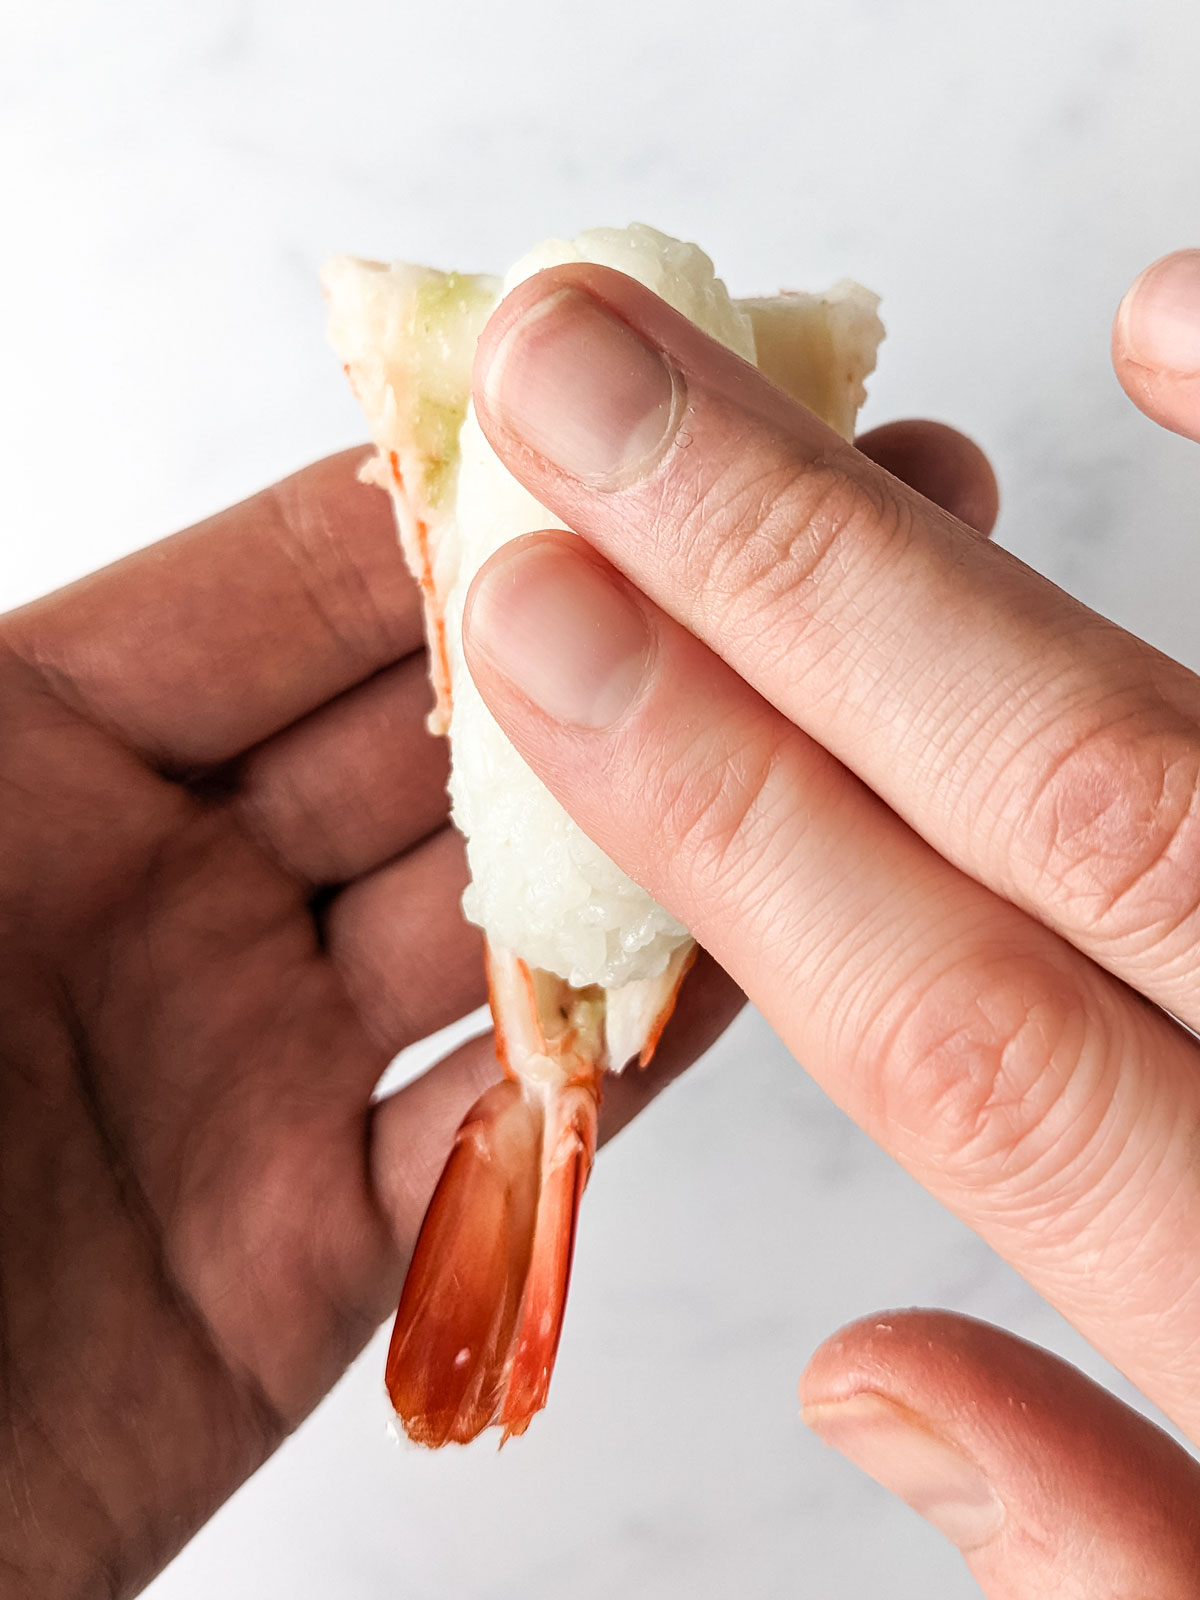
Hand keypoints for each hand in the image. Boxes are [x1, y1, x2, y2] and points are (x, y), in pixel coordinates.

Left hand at [0, 455, 738, 1595]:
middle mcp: (161, 898)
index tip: (612, 426)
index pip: (280, 592)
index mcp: (27, 762)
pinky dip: (611, 1062)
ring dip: (638, 841)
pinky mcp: (303, 1254)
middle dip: (597, 647)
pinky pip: (492, 1137)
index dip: (446, 510)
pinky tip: (735, 965)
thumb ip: (33, 685)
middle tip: (764, 561)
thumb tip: (280, 513)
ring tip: (805, 735)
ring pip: (492, 929)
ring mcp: (247, 1070)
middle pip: (424, 743)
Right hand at [462, 249, 1199, 1594]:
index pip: (951, 1027)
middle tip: (566, 377)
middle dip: (772, 579)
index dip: (723, 810)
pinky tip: (1169, 313)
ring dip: (952, 541)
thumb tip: (874, 1381)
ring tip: (710, 370)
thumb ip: (1122, 1560)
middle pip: (1069, 804)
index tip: (541, 620)